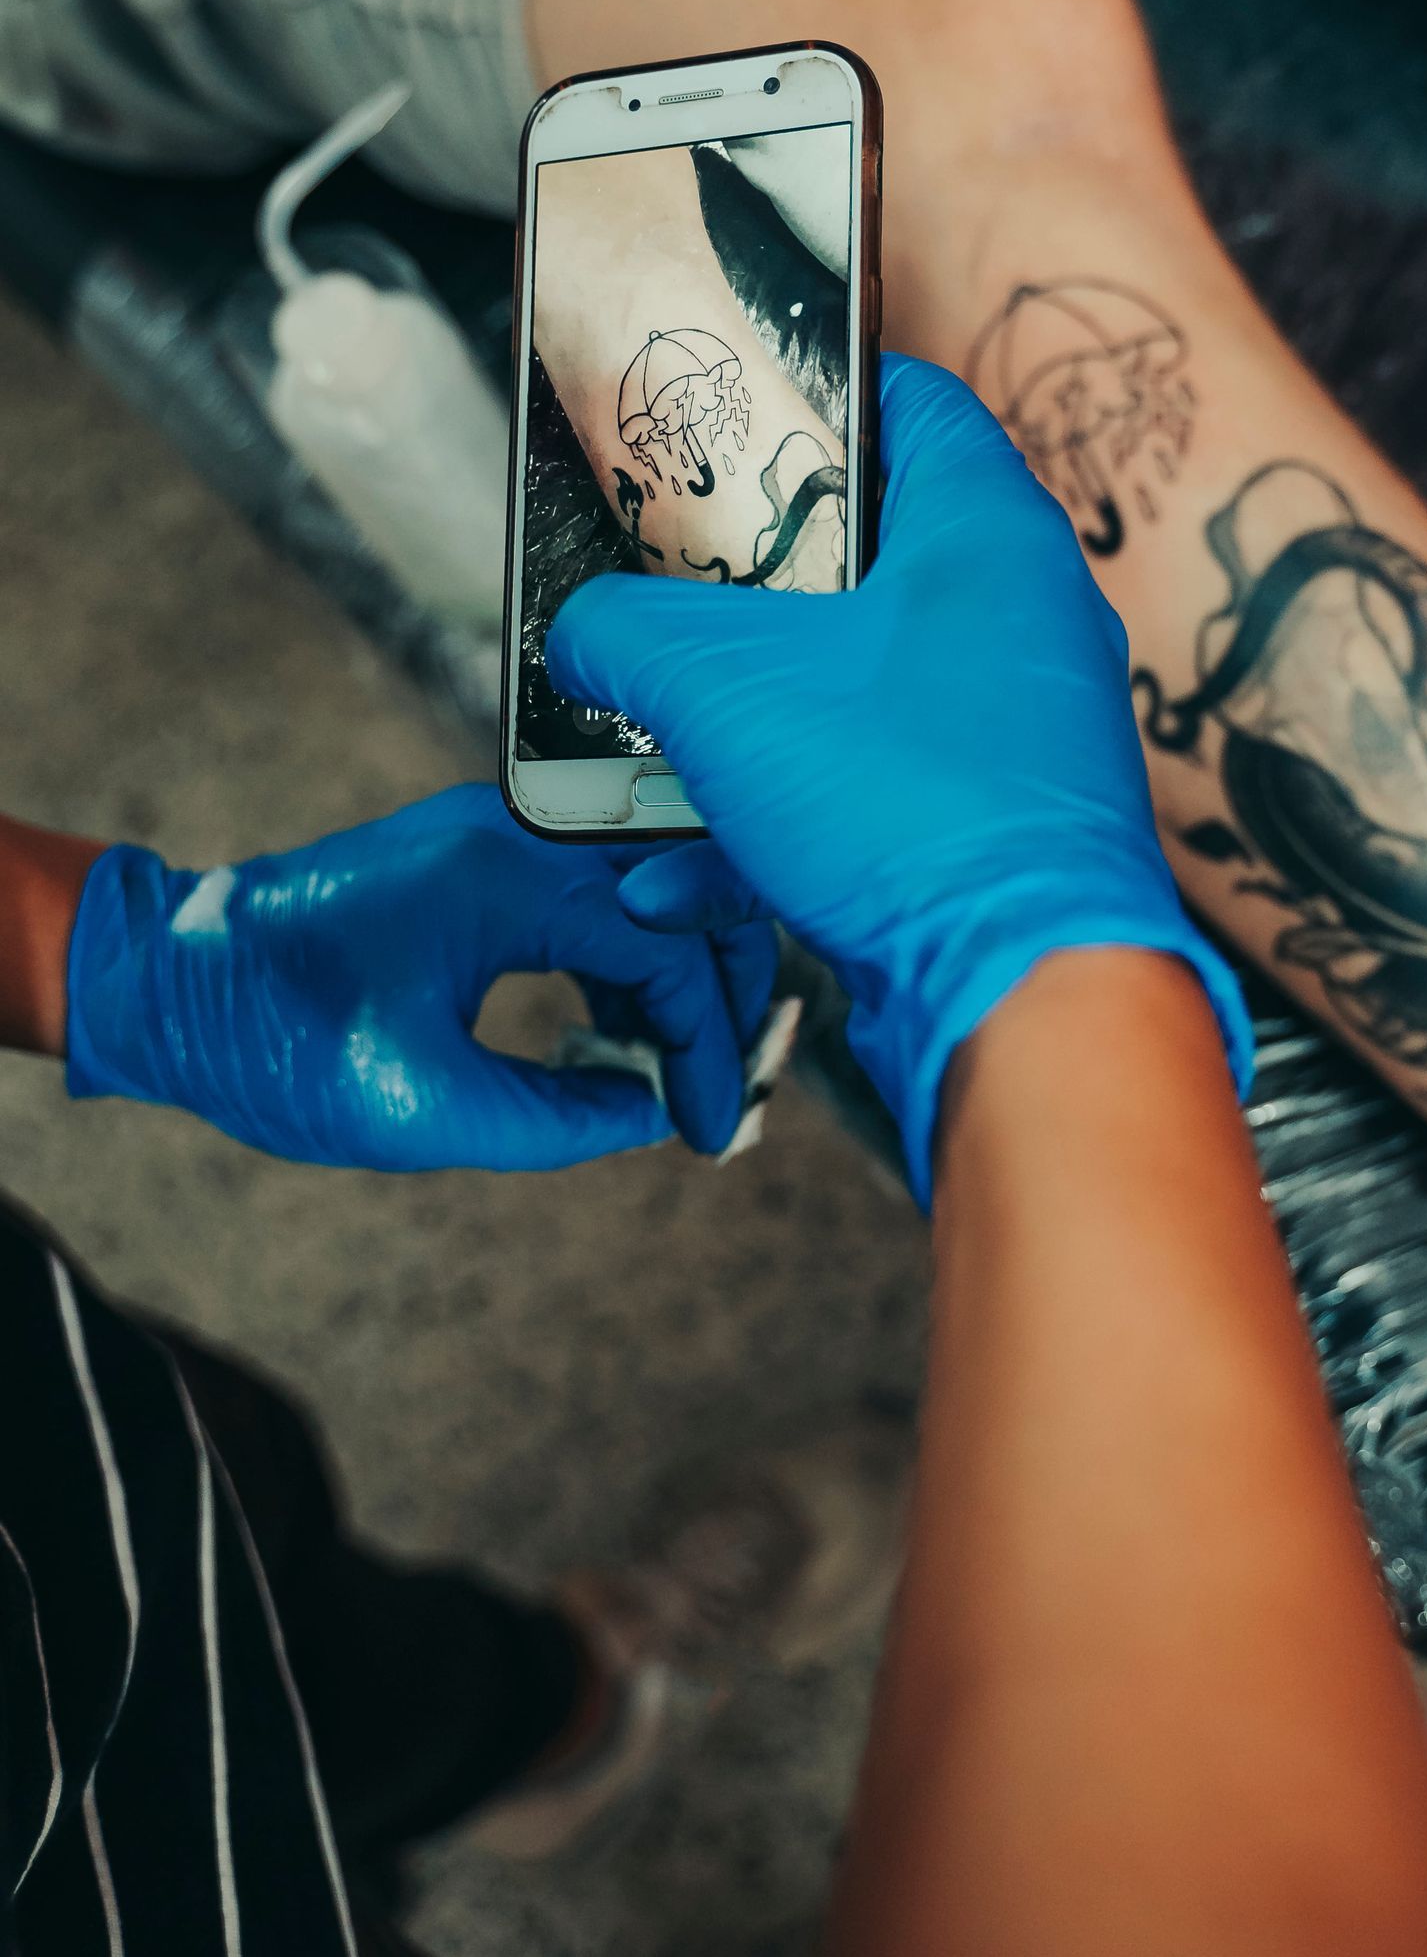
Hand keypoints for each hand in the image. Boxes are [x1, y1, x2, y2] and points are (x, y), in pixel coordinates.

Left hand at [64, 784, 774, 1169]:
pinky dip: (624, 965)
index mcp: (509, 876)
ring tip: (680, 1076)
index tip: (706, 1125)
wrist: (167, 982)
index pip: (668, 949)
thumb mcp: (428, 1110)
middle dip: (726, 993)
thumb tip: (652, 1116)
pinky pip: (592, 896)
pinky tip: (617, 1042)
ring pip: (648, 890)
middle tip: (730, 1084)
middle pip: (686, 890)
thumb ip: (562, 1121)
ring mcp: (498, 834)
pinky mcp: (478, 856)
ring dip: (679, 979)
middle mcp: (517, 831)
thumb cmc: (279, 1041)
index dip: (707, 1046)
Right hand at [548, 354, 1249, 1198]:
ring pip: (858, 684)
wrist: (1023, 991)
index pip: (912, 401)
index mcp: (988, 529)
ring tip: (653, 743)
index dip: (817, 389)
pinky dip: (782, 819)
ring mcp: (1020, 726)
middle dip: (753, 580)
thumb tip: (581, 634)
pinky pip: (872, 789)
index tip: (737, 411)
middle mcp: (1024, 615)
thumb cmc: (914, 803)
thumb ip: (626, 633)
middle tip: (670, 584)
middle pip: (871, 551)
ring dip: (749, 720)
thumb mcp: (720, 686)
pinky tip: (684, 877)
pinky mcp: (997, 823)